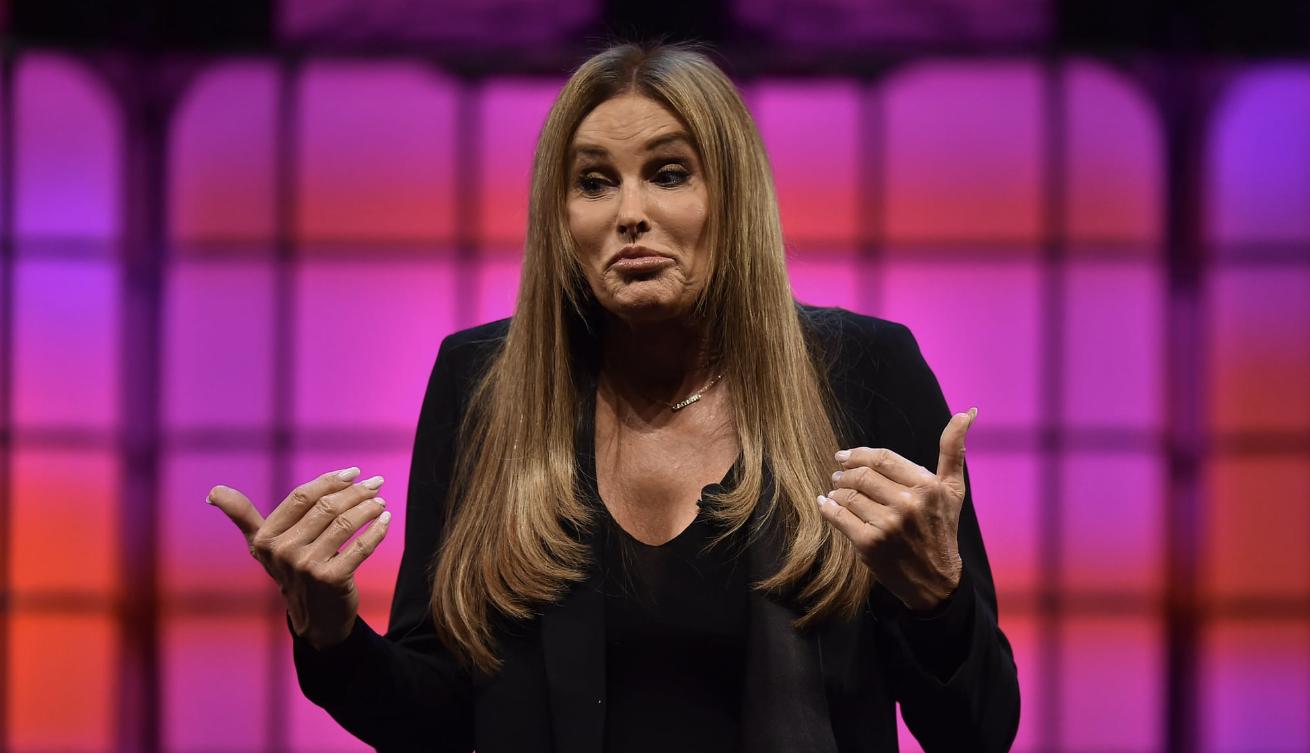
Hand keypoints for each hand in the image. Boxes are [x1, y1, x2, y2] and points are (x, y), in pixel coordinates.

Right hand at [208, 467, 391, 648]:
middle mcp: (282, 552)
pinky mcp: (332, 579)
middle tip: (376, 484)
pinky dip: (377, 530)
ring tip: (380, 502)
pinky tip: (385, 521)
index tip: (353, 472)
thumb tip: (212, 493)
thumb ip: (242, 516)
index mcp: (265, 538)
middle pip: (326, 507)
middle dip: (355, 492)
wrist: (314, 618)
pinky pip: (361, 547)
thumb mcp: (262, 546)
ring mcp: (307, 567)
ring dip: (368, 508)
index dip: (329, 481)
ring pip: (345, 523)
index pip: (301, 497)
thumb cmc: (290, 572)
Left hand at [817, 408, 976, 612]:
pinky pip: (839, 517)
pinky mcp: (870, 544)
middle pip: (862, 475)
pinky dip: (827, 508)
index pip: (883, 458)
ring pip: (848, 495)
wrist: (936, 580)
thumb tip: (966, 412)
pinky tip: (825, 505)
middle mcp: (908, 503)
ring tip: (835, 491)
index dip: (859, 454)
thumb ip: (953, 450)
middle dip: (844, 473)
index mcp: (927, 486)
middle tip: (837, 475)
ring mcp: (888, 524)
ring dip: (836, 491)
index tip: (844, 456)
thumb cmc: (942, 530)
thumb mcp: (953, 489)